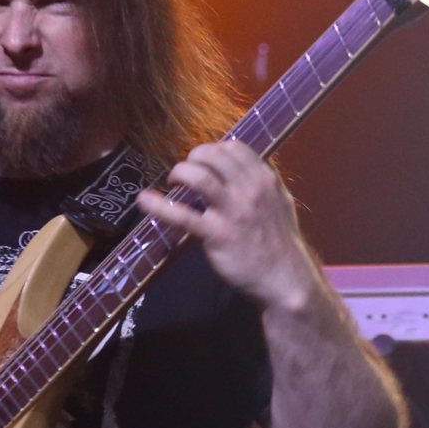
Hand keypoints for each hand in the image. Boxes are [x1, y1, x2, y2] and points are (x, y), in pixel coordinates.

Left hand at [136, 140, 318, 310]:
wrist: (285, 279)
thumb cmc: (279, 243)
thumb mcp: (279, 203)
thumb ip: (261, 183)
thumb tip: (243, 167)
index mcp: (265, 180)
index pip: (235, 148)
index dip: (213, 150)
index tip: (202, 161)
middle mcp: (251, 190)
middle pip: (214, 156)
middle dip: (193, 158)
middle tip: (184, 172)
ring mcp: (234, 212)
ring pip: (200, 177)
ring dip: (180, 173)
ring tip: (173, 181)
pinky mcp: (218, 234)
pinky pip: (184, 216)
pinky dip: (159, 205)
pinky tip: (143, 200)